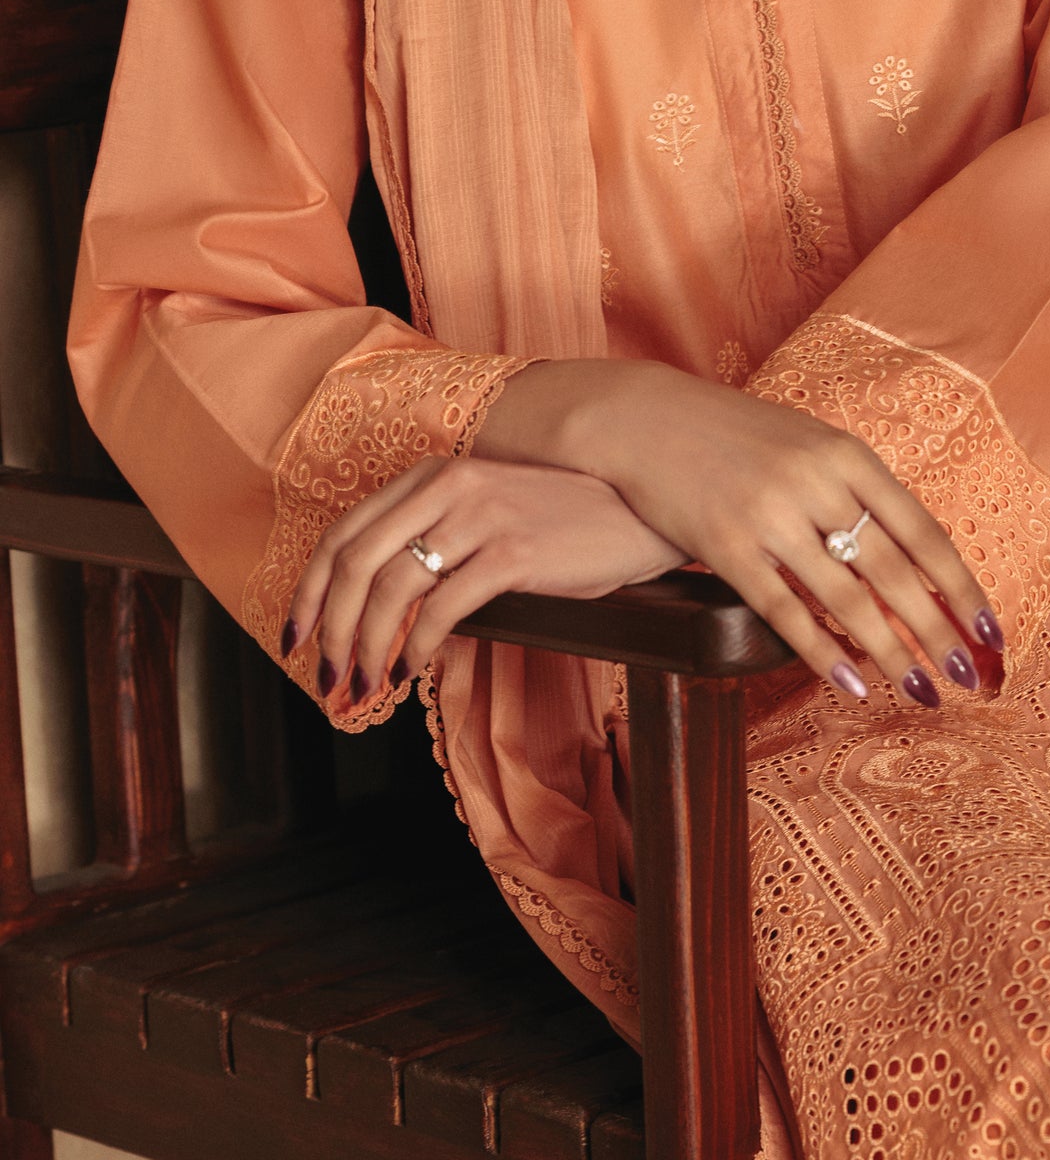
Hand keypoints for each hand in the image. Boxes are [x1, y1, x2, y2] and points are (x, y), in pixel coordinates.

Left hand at [285, 453, 682, 711]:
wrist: (641, 508)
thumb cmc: (567, 520)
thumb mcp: (489, 512)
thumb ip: (436, 539)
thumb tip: (383, 611)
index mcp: (433, 474)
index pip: (345, 533)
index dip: (312, 591)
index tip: (297, 636)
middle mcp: (448, 486)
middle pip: (356, 563)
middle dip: (331, 630)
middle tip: (327, 678)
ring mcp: (480, 517)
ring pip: (391, 588)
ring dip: (368, 647)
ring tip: (367, 685)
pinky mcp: (513, 553)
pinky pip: (441, 609)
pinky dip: (415, 647)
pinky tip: (413, 669)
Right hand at [475, 360, 1002, 709]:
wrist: (647, 417)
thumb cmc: (738, 436)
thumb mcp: (810, 444)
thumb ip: (859, 492)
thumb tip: (915, 559)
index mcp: (848, 455)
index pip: (924, 533)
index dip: (962, 588)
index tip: (992, 632)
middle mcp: (817, 484)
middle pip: (894, 573)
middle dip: (938, 633)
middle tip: (968, 678)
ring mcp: (771, 516)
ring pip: (846, 599)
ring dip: (889, 654)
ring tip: (919, 692)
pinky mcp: (726, 546)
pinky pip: (783, 611)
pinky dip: (821, 652)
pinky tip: (850, 684)